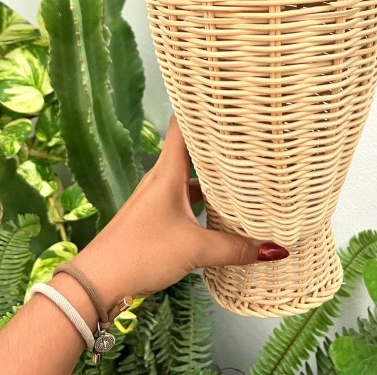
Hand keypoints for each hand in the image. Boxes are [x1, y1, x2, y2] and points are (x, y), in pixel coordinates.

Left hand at [69, 114, 288, 306]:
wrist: (98, 281)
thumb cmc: (142, 252)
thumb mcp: (194, 250)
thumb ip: (235, 249)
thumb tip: (278, 250)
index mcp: (168, 172)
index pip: (182, 125)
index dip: (200, 106)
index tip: (225, 95)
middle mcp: (163, 177)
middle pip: (192, 148)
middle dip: (218, 139)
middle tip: (250, 130)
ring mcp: (160, 196)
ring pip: (191, 174)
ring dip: (213, 171)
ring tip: (245, 165)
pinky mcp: (158, 214)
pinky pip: (187, 194)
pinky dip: (205, 195)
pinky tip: (224, 205)